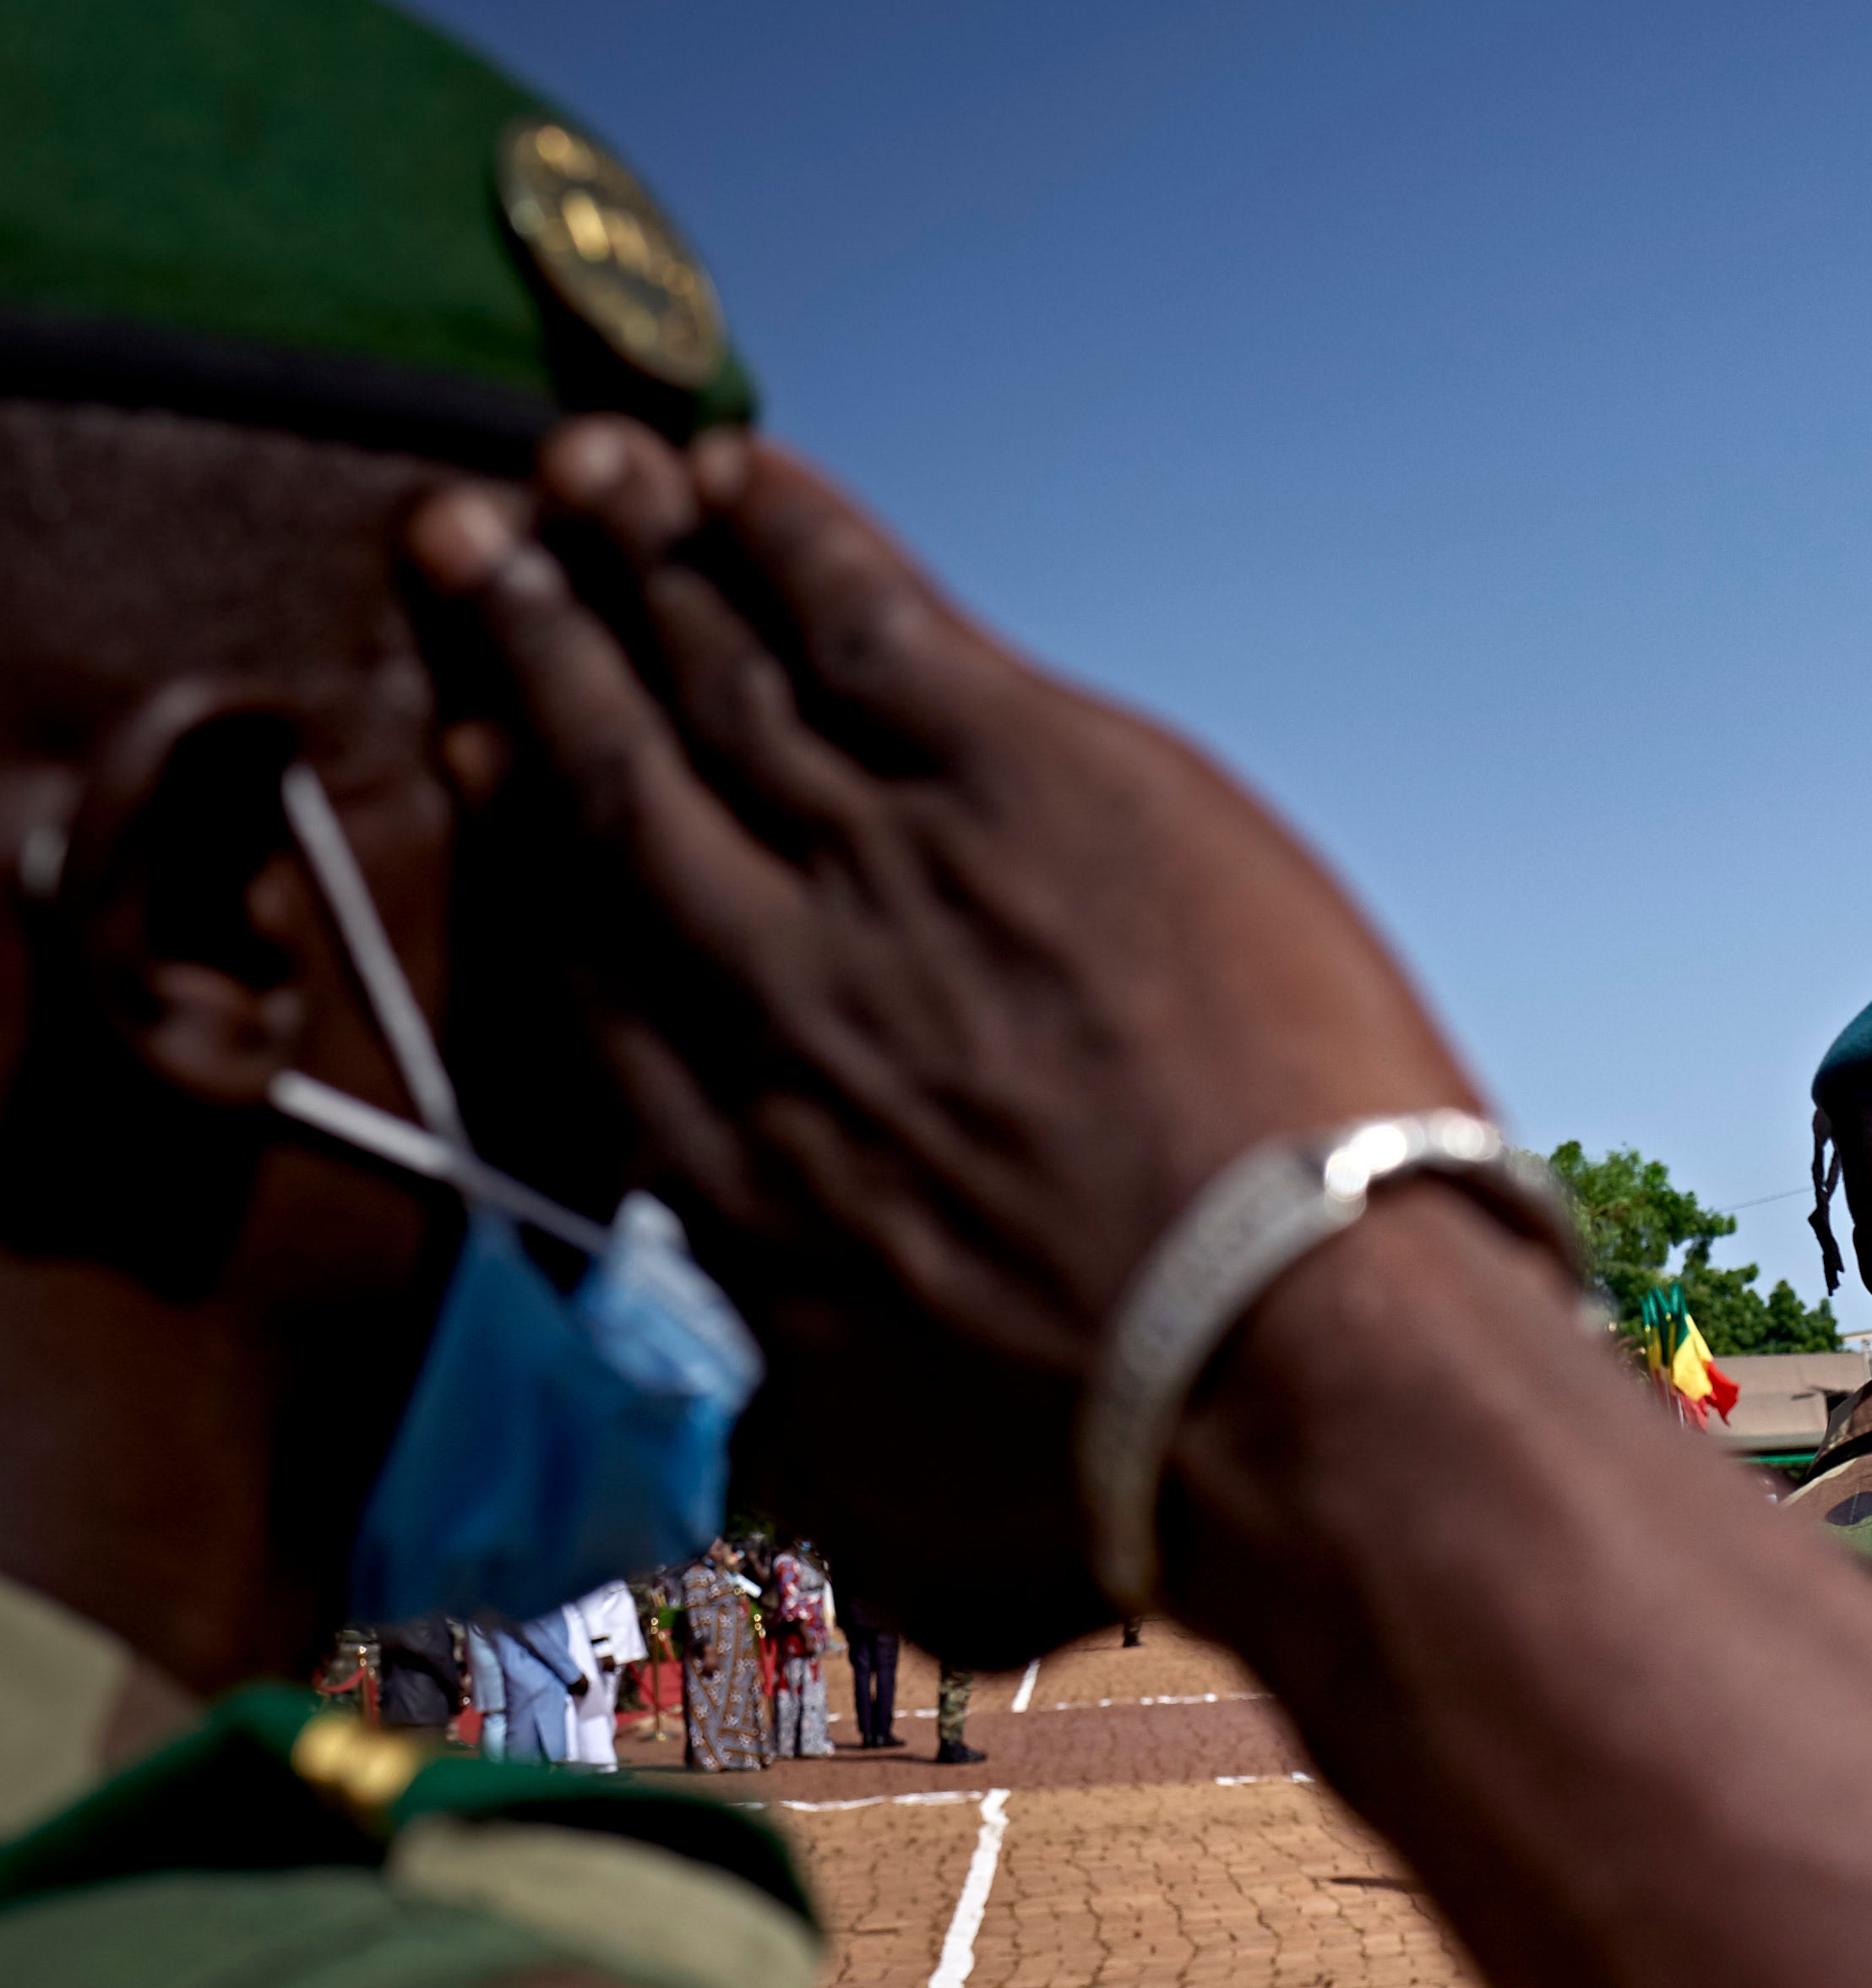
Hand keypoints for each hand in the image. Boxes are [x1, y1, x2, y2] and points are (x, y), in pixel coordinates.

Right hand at [405, 423, 1486, 1654]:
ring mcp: (890, 872)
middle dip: (535, 646)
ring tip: (580, 474)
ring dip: (640, 558)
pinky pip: (870, 617)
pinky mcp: (1031, 781)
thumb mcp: (931, 1518)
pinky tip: (745, 469)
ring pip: (721, 674)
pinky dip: (793, 536)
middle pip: (614, 781)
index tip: (488, 748)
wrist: (1286, 1371)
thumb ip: (865, 1462)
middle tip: (468, 540)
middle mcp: (766, 994)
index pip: (585, 956)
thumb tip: (869, 1518)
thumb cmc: (1137, 1473)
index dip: (528, 829)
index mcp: (728, 1164)